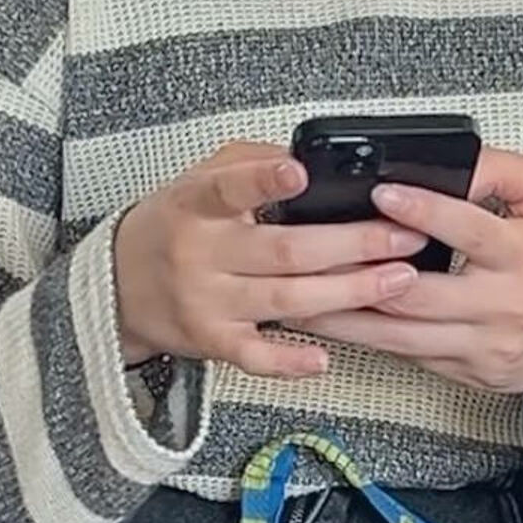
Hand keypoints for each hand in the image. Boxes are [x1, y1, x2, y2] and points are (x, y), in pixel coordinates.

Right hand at [113, 141, 427, 380]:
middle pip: (284, 251)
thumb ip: (249, 163)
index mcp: (196, 204)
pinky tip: (323, 358)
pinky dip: (287, 361)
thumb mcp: (199, 178)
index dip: (263, 180)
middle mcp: (200, 254)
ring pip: (284, 301)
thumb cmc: (174, 225)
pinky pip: (254, 356)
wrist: (119, 285)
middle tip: (404, 236)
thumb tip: (311, 162)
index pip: (229, 188)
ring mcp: (207, 303)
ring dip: (346, 293)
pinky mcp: (213, 342)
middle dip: (351, 245)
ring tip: (398, 280)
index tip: (299, 171)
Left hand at [291, 148, 522, 395]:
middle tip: (312, 252)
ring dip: (347, 317)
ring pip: (402, 335)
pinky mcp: (470, 374)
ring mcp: (483, 347)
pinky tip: (332, 323)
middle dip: (359, 273)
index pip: (469, 231)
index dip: (424, 211)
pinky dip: (369, 339)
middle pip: (418, 294)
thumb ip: (501, 171)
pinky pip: (410, 355)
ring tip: (301, 296)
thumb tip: (449, 157)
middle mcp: (503, 307)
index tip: (382, 190)